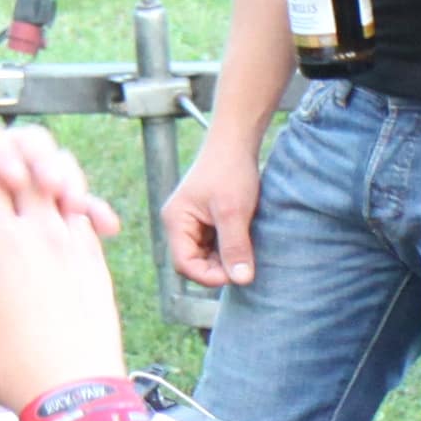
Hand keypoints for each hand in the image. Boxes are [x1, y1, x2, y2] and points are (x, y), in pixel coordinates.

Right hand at [0, 128, 117, 355]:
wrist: (76, 396)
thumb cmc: (7, 366)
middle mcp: (40, 231)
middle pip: (20, 172)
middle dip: (0, 171)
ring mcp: (74, 243)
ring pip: (55, 188)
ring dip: (34, 186)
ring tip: (18, 204)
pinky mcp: (97, 260)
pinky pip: (80, 215)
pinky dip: (63, 210)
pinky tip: (50, 232)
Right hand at [160, 138, 259, 290]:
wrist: (237, 141)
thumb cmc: (230, 170)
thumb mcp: (234, 211)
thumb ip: (235, 246)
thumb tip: (241, 279)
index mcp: (176, 221)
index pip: (184, 264)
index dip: (209, 276)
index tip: (236, 274)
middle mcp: (178, 224)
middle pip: (193, 263)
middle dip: (217, 268)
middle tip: (244, 263)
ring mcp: (191, 222)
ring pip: (205, 256)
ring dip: (224, 258)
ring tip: (245, 248)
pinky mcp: (205, 220)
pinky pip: (213, 245)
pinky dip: (228, 248)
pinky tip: (243, 239)